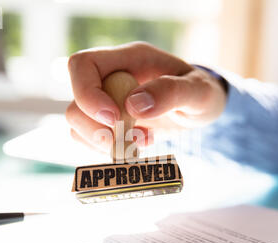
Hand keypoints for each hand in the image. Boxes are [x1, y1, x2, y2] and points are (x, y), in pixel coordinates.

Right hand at [66, 41, 226, 152]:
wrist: (200, 109)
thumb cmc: (201, 93)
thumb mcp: (198, 91)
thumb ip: (171, 92)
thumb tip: (134, 105)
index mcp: (129, 59)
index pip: (83, 65)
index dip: (88, 94)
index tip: (114, 118)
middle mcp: (111, 78)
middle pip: (76, 102)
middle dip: (98, 128)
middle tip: (132, 137)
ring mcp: (107, 101)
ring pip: (78, 124)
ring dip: (105, 142)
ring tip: (142, 141)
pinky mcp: (109, 123)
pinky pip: (89, 138)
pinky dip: (109, 149)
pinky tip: (137, 145)